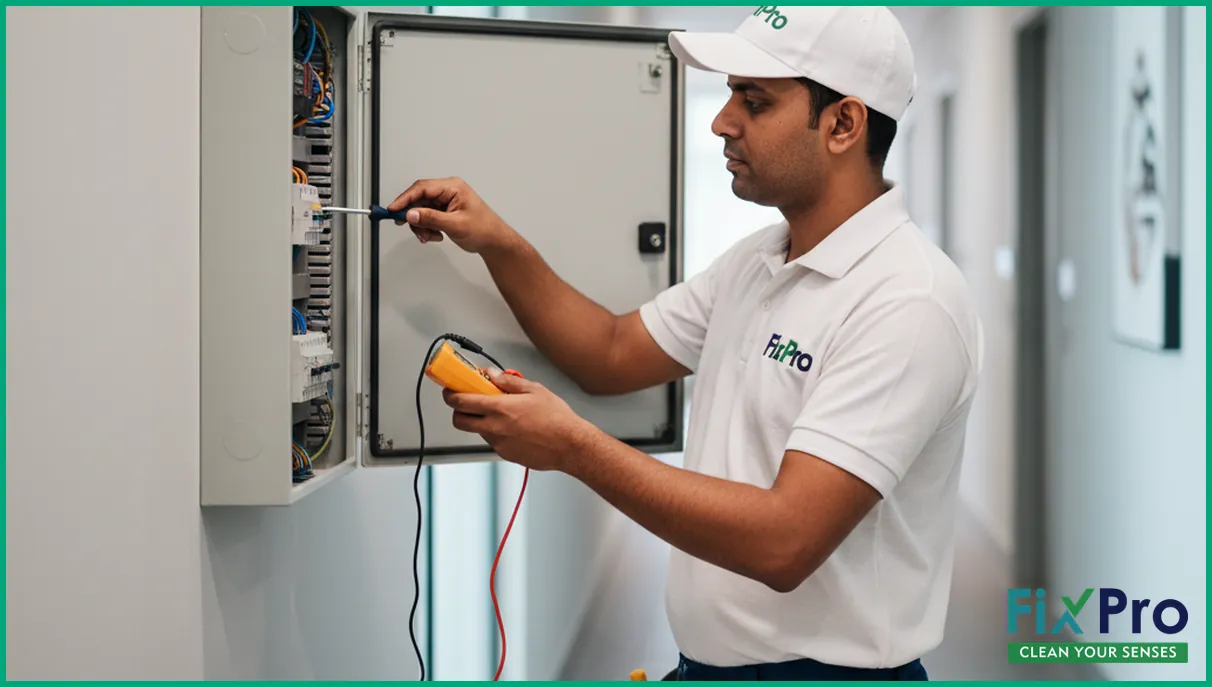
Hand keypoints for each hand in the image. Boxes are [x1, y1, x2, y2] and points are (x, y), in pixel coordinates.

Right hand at [386, 177, 517, 253]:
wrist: (494, 241)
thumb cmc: (483, 229)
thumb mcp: (455, 224)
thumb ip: (431, 219)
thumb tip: (411, 214)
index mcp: (452, 187)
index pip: (422, 188)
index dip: (405, 199)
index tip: (393, 209)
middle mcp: (447, 191)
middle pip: (418, 199)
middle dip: (414, 216)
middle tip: (408, 226)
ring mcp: (445, 201)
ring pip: (420, 210)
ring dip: (421, 225)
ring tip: (430, 237)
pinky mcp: (443, 211)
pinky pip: (426, 217)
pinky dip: (426, 228)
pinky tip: (436, 236)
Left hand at [442, 371, 596, 471]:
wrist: (570, 445)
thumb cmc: (557, 418)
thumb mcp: (534, 390)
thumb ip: (508, 381)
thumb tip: (492, 374)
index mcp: (500, 408)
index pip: (462, 402)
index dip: (450, 395)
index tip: (450, 390)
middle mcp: (495, 427)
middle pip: (460, 421)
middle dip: (458, 411)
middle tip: (468, 403)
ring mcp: (499, 443)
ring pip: (478, 431)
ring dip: (481, 421)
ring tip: (502, 414)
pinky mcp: (506, 454)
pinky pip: (493, 441)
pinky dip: (497, 433)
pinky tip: (514, 427)